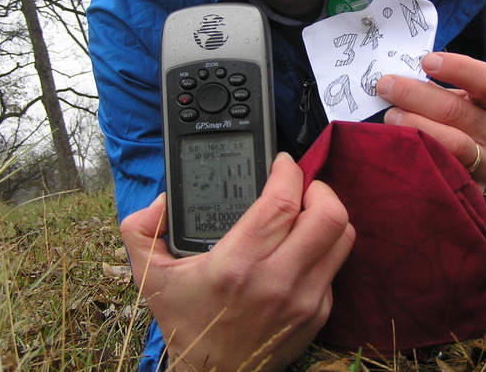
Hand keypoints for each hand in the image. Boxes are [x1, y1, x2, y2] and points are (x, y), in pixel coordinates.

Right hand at [119, 152, 354, 371]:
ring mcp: (305, 299)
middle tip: (300, 187)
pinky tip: (302, 247)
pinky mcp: (319, 312)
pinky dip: (324, 247)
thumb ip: (143, 229)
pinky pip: (336, 265)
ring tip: (305, 212)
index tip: (281, 163)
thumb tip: (164, 199)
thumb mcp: (150, 276)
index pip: (283, 202)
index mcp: (238, 265)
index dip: (288, 171)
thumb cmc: (186, 322)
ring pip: (342, 236)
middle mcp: (278, 281)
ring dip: (327, 215)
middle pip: (329, 214)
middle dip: (318, 188)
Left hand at [375, 52, 485, 188]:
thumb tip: (397, 77)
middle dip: (415, 94)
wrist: (465, 176)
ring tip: (390, 116)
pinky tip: (398, 147)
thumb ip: (435, 90)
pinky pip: (443, 171)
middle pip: (457, 110)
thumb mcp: (454, 104)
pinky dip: (418, 156)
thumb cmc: (453, 129)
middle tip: (386, 86)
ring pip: (452, 142)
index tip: (426, 62)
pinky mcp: (472, 191)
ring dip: (415, 125)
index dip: (457, 68)